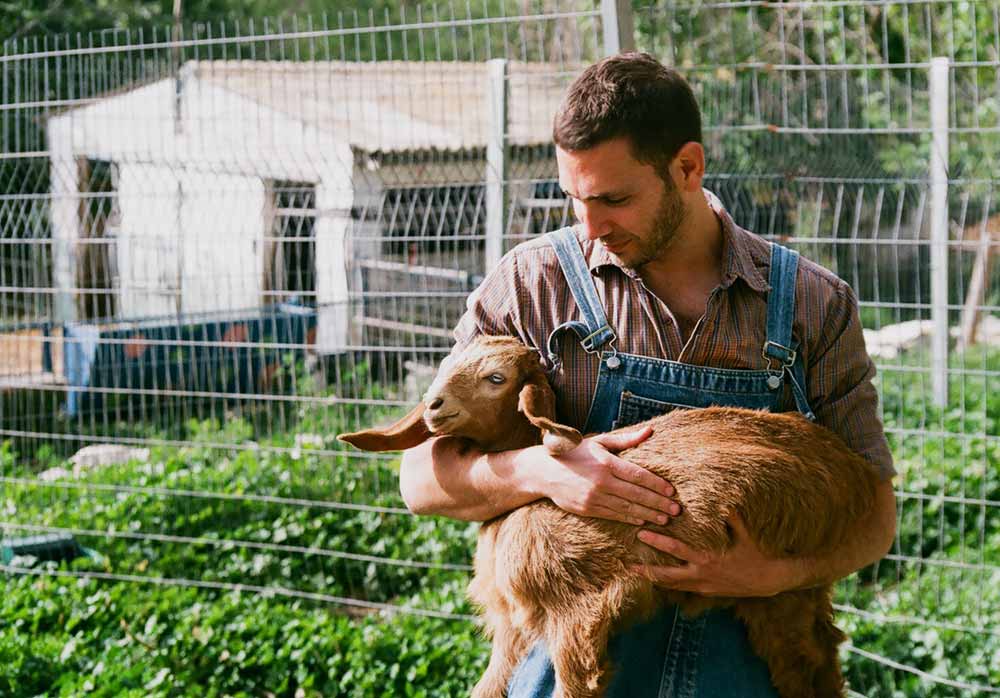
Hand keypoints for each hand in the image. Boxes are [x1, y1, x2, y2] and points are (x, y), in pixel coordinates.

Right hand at [523, 427, 680, 524]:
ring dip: (648, 514)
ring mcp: (594, 497)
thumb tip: (650, 431)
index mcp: (606, 463)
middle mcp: (601, 481)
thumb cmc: (575, 453)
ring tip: (665, 519)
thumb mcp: (599, 442)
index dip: (657, 484)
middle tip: (677, 510)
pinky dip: (630, 519)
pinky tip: (642, 521)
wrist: (543, 471)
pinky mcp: (587, 509)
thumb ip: (626, 440)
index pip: (638, 475)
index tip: (672, 491)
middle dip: (659, 503)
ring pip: (627, 509)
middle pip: (637, 495)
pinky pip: (614, 515)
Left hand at [632, 512, 804, 596]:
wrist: (768, 581)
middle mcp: (701, 575)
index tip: (642, 533)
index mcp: (708, 558)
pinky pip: (681, 589)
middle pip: (667, 575)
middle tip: (627, 563)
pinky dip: (668, 584)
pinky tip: (656, 580)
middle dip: (646, 569)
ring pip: (672, 585)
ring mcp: (702, 586)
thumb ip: (731, 517)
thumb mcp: (744, 534)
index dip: (658, 542)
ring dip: (653, 579)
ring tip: (635, 573)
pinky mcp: (704, 592)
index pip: (677, 549)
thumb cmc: (755, 554)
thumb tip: (722, 497)